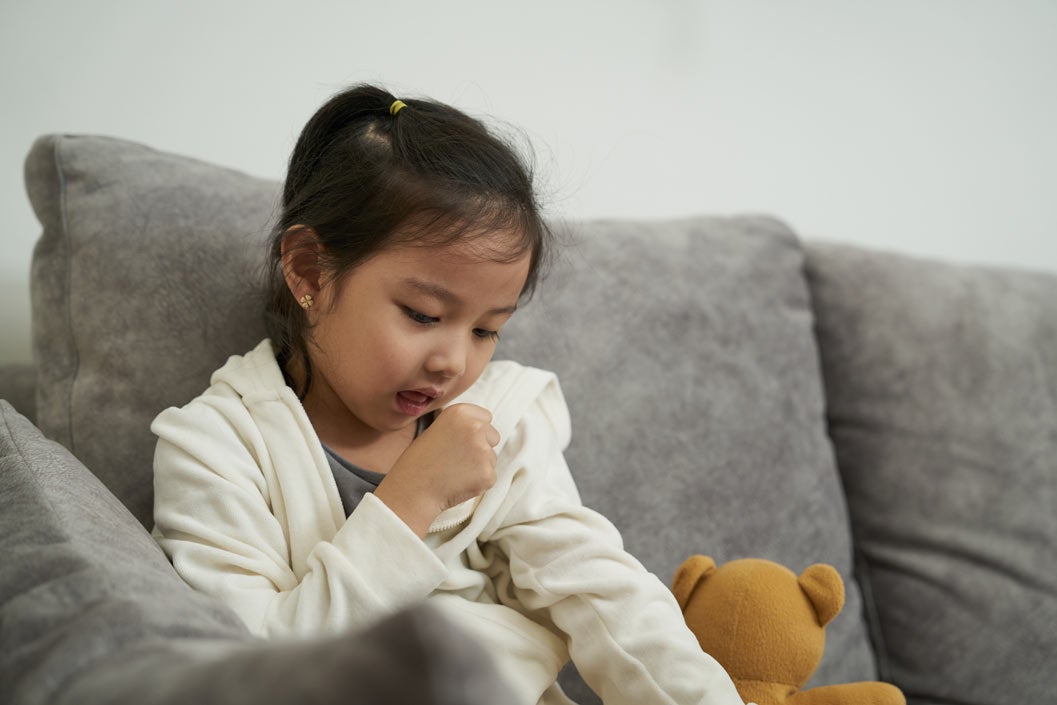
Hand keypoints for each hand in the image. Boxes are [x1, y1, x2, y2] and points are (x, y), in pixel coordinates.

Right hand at [375, 403, 498, 536]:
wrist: (413, 489)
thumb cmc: (421, 460)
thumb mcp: (438, 429)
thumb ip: (462, 425)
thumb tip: (484, 429)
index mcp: (460, 412)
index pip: (486, 417)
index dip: (475, 430)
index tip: (461, 440)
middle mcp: (475, 427)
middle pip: (493, 436)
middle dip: (481, 447)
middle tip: (457, 458)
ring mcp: (483, 451)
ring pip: (491, 458)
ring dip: (479, 466)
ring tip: (454, 471)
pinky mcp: (487, 474)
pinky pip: (490, 476)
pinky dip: (478, 482)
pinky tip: (458, 482)